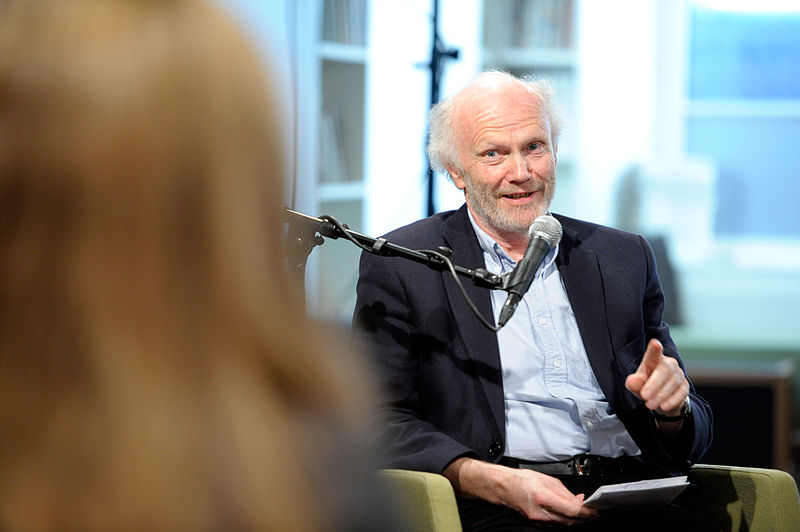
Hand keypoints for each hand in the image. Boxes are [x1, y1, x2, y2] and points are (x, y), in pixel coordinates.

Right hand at [443, 458, 596, 525]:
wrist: (505, 488)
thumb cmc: (523, 480)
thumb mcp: (548, 480)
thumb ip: (565, 492)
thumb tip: (579, 501)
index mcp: (543, 497)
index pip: (571, 510)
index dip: (586, 513)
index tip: (594, 510)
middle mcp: (541, 512)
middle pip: (570, 521)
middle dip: (584, 518)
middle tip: (593, 512)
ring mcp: (538, 520)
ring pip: (564, 525)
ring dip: (576, 520)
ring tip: (583, 511)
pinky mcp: (537, 523)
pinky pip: (556, 524)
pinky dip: (566, 519)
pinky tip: (570, 513)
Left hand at [625, 339, 688, 417]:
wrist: (660, 400)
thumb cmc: (646, 386)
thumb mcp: (636, 385)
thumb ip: (633, 382)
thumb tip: (632, 381)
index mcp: (654, 359)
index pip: (654, 353)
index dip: (655, 348)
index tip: (655, 343)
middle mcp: (669, 364)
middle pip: (665, 369)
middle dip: (654, 384)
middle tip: (644, 396)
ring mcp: (678, 375)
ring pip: (673, 382)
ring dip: (661, 394)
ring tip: (650, 404)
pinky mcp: (685, 387)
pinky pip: (681, 393)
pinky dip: (671, 400)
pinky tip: (663, 406)